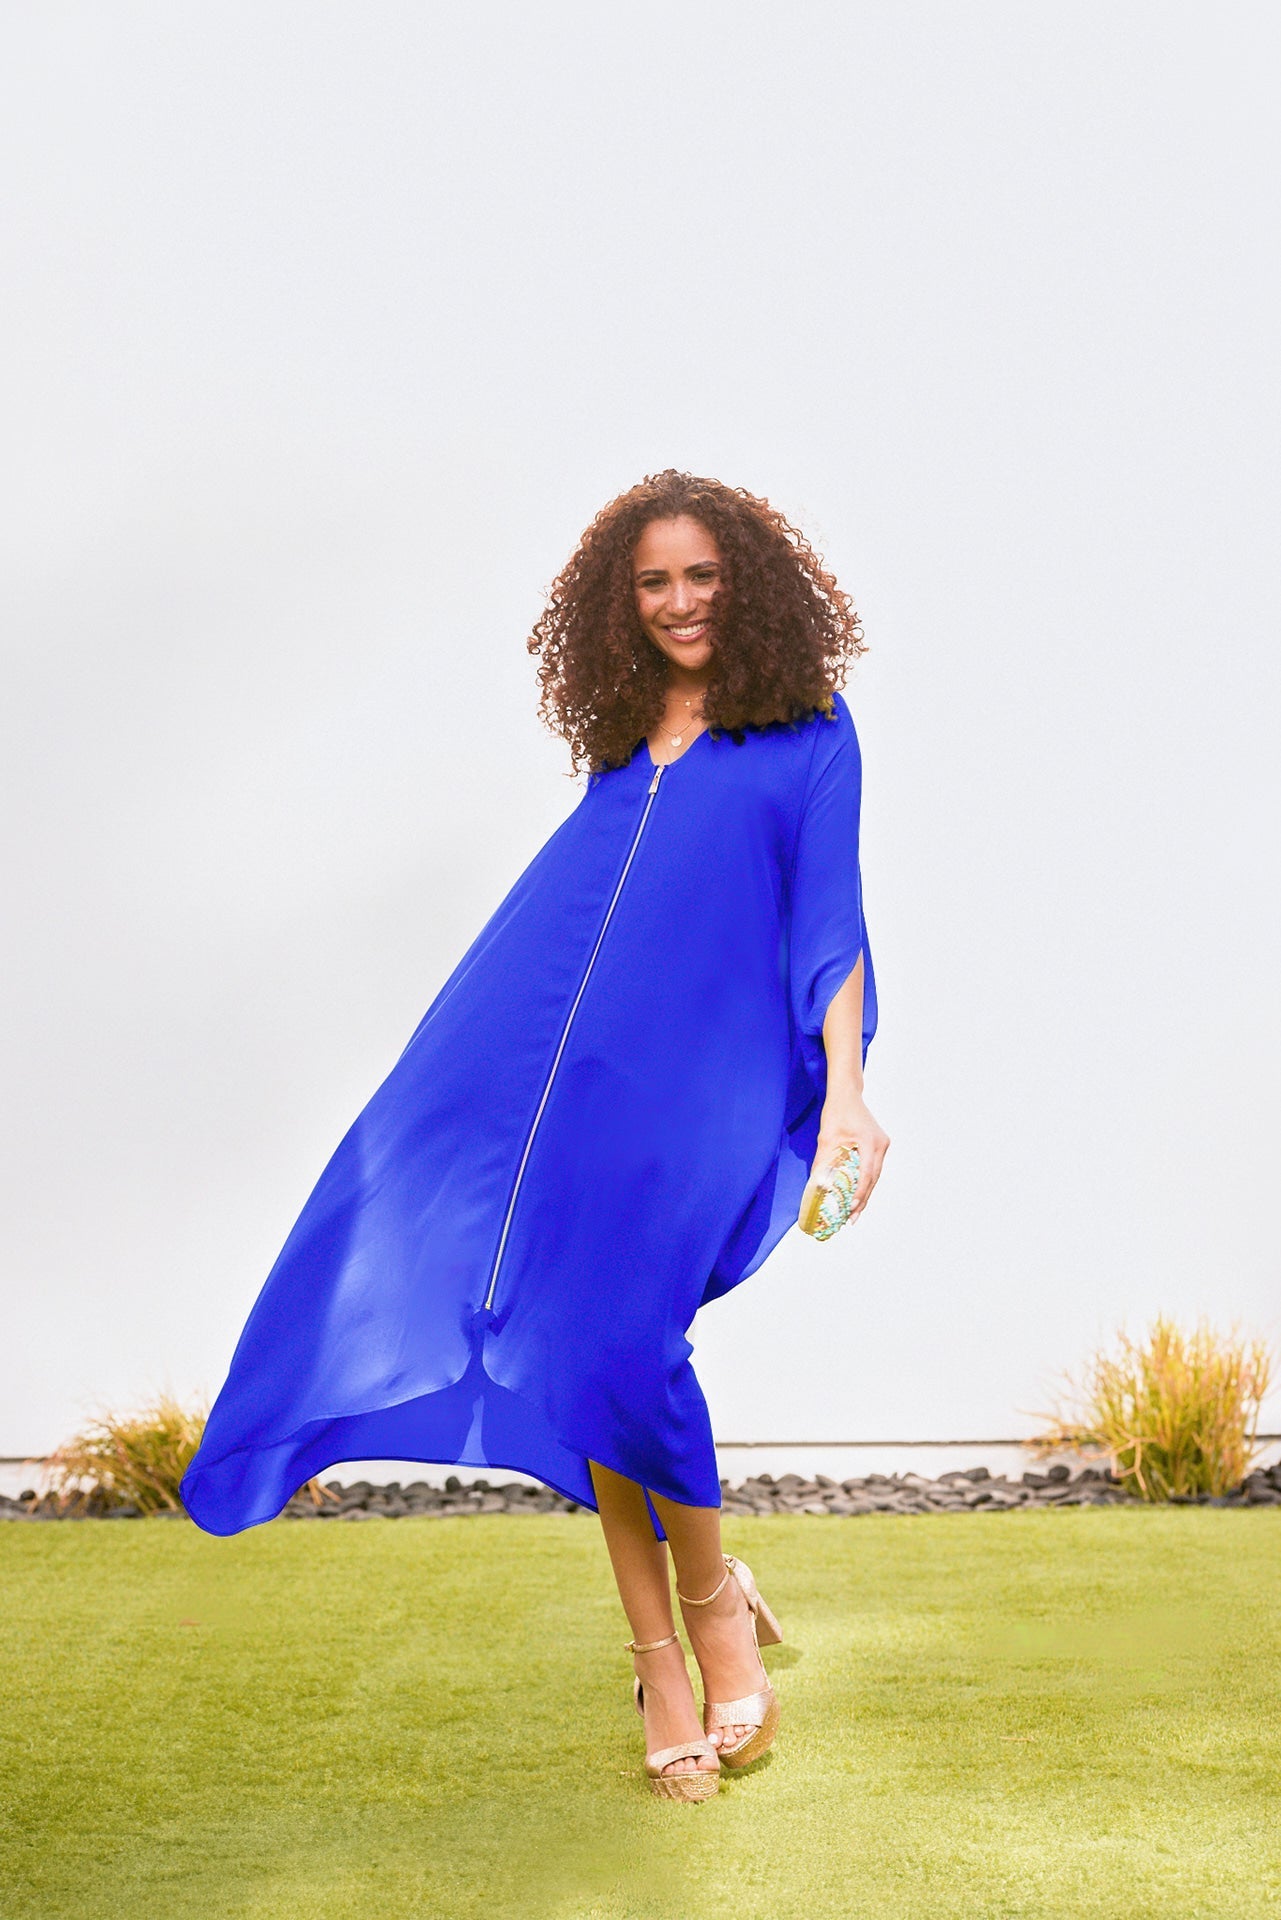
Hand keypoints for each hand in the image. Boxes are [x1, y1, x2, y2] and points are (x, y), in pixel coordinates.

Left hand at [811, 1092, 889, 1223]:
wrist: (846, 1094)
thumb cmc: (836, 1112)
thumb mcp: (826, 1138)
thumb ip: (823, 1162)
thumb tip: (816, 1185)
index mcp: (870, 1142)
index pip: (866, 1174)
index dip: (859, 1193)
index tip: (851, 1208)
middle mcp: (881, 1145)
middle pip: (873, 1178)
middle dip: (862, 1199)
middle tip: (852, 1219)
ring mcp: (882, 1145)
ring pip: (874, 1175)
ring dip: (864, 1193)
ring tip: (854, 1212)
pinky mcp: (879, 1145)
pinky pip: (873, 1168)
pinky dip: (865, 1181)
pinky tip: (857, 1194)